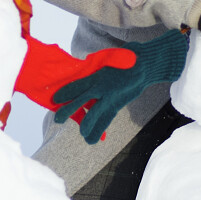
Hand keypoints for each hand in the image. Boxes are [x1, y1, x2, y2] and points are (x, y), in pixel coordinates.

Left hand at [51, 31, 188, 143]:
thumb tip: (86, 77)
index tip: (55, 99)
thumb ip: (96, 72)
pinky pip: (106, 119)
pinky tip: (92, 139)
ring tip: (81, 134)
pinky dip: (100, 129)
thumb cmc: (125, 60)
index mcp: (96, 75)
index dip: (65, 93)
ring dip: (85, 125)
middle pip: (79, 100)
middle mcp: (100, 86)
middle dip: (68, 110)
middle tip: (57, 119)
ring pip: (93, 114)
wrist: (144, 64)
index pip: (76, 86)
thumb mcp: (106, 62)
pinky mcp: (118, 104)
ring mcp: (109, 96)